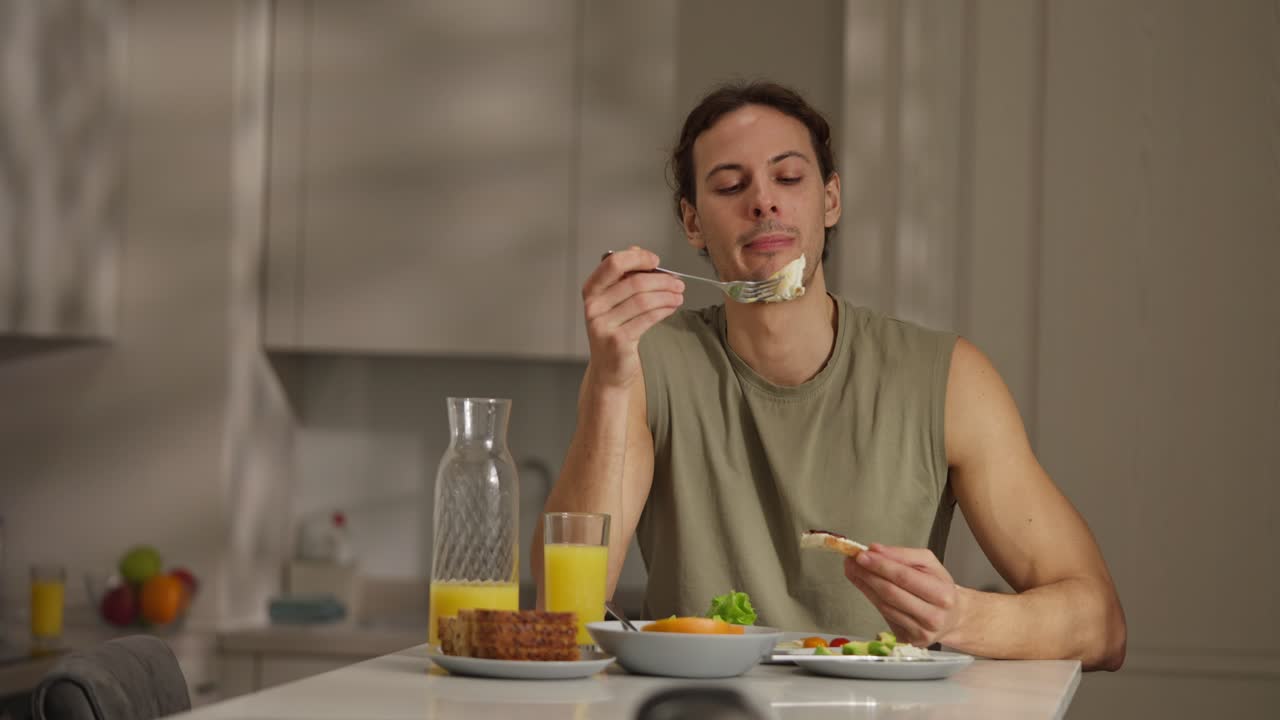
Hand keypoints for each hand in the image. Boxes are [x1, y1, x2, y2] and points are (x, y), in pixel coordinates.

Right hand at [581, 247, 683, 387]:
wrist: (609, 369)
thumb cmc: (614, 331)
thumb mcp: (614, 300)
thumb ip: (624, 274)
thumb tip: (637, 251)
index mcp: (591, 290)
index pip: (613, 263)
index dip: (638, 258)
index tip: (655, 260)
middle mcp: (593, 306)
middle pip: (635, 282)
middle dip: (662, 280)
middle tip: (678, 282)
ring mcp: (603, 325)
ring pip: (643, 300)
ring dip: (667, 295)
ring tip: (679, 294)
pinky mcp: (617, 340)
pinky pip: (647, 319)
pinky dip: (664, 310)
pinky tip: (671, 307)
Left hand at [843, 543, 965, 645]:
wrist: (953, 617)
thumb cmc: (939, 587)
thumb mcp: (929, 564)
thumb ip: (903, 554)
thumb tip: (875, 549)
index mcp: (942, 595)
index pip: (904, 577)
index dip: (880, 566)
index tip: (862, 555)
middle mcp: (933, 617)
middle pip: (891, 593)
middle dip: (867, 575)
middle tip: (851, 561)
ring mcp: (920, 632)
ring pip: (884, 606)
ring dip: (864, 586)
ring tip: (853, 570)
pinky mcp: (908, 640)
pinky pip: (884, 616)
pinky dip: (871, 598)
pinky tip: (864, 585)